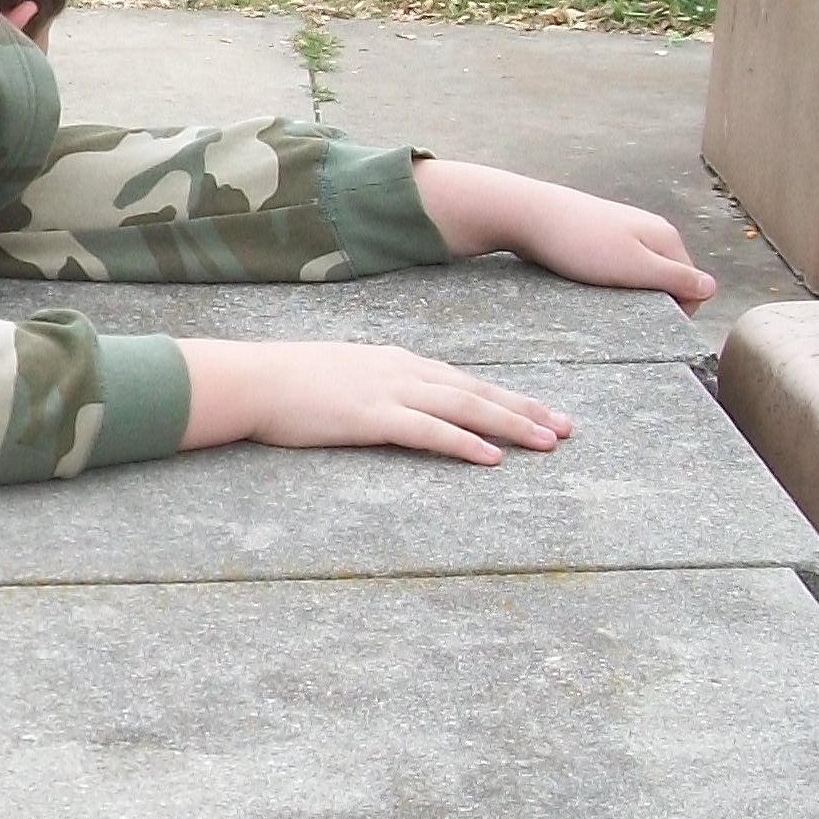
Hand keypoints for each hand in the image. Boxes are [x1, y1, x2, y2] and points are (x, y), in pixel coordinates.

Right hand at [178, 339, 571, 465]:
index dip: (505, 396)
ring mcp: (388, 391)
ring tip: (549, 441)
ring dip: (511, 424)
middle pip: (476, 390)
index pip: (462, 380)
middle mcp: (400, 370)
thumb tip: (386, 403)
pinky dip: (465, 443)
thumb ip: (369, 385)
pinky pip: (429, 432)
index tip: (541, 410)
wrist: (250, 378)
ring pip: (465, 407)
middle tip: (567, 426)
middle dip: (526, 409)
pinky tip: (493, 458)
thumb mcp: (336, 375)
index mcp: (393, 360)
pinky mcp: (372, 417)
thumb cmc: (283, 381)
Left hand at [412, 160, 715, 308]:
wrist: (526, 213)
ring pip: (637, 273)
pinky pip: (612, 266)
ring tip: (599, 296)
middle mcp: (649, 230)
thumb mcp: (634, 267)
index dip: (676, 309)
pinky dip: (604, 280)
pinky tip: (584, 283)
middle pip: (665, 278)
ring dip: (625, 292)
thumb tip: (712, 288)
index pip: (692, 284)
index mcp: (666, 237)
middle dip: (649, 300)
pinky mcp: (596, 236)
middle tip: (619, 310)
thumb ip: (674, 278)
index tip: (647, 321)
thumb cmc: (580, 243)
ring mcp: (622, 231)